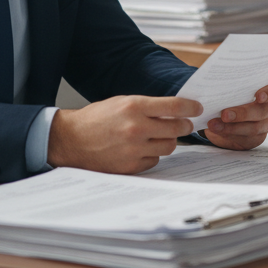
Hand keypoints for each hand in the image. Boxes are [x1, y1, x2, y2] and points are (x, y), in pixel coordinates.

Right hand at [47, 95, 200, 173]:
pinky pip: (154, 161)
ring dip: (168, 141)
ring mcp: (134, 149)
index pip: (174, 106)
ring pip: (169, 146)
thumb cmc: (96, 119)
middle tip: (184, 124)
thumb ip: (148, 106)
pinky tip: (142, 149)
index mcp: (134, 106)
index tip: (197, 108)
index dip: (190, 107)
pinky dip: (152, 155)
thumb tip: (175, 110)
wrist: (71, 139)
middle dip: (184, 125)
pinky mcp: (130, 166)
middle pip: (177, 128)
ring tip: (158, 136)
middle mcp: (136, 127)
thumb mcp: (122, 102)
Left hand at [203, 80, 267, 150]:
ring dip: (233, 127)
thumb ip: (229, 84)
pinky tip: (216, 129)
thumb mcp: (229, 86)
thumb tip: (214, 86)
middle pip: (265, 110)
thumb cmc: (228, 93)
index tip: (258, 96)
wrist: (220, 114)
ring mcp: (264, 124)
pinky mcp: (255, 138)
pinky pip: (246, 139)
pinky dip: (229, 134)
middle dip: (244, 113)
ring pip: (255, 128)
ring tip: (214, 124)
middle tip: (225, 114)